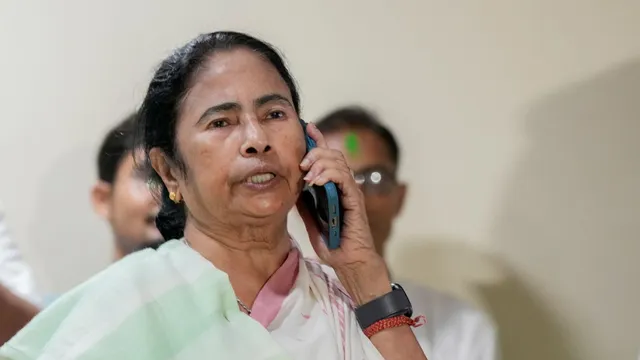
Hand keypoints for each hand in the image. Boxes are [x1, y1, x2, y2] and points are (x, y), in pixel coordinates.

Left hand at [297, 122, 391, 304]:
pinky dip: (328, 175)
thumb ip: (304, 202)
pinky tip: (315, 182)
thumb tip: (291, 185)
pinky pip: (343, 178)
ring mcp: (351, 191)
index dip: (318, 140)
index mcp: (334, 186)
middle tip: (301, 162)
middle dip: (315, 151)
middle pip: (332, 154)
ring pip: (338, 162)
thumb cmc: (333, 243)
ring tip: (306, 174)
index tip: (306, 127)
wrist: (349, 262)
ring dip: (320, 162)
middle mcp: (345, 185)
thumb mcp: (311, 219)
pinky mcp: (355, 199)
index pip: (327, 157)